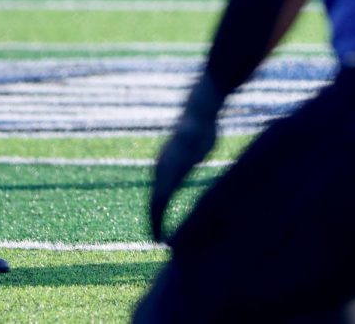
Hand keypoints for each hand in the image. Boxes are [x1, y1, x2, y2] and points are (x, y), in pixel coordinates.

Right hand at [149, 74, 223, 243]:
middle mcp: (160, 168)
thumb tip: (182, 145)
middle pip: (153, 201)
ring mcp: (163, 165)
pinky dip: (163, 202)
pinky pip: (164, 188)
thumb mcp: (195, 145)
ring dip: (157, 213)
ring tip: (159, 231)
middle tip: (157, 242)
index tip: (159, 240)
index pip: (157, 202)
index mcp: (165, 168)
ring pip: (156, 195)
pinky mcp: (171, 164)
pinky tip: (167, 208)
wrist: (199, 112)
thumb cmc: (201, 128)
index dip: (157, 222)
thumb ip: (186, 151)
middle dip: (154, 222)